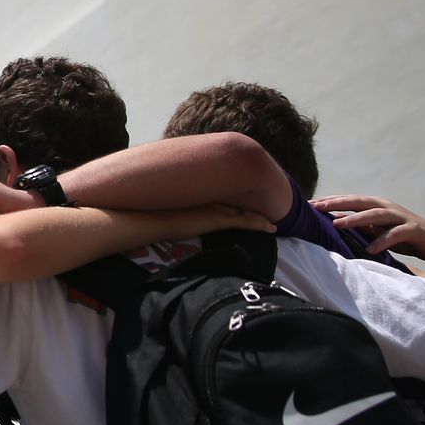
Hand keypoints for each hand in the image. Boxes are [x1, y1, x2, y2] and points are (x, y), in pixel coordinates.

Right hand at [147, 204, 276, 239]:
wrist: (152, 219)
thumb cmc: (153, 217)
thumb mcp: (165, 210)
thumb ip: (174, 210)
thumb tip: (172, 215)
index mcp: (199, 195)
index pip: (225, 198)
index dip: (237, 201)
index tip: (245, 206)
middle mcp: (211, 199)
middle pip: (238, 202)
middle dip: (252, 206)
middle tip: (265, 212)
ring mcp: (216, 208)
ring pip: (246, 211)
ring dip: (260, 216)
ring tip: (272, 222)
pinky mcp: (219, 220)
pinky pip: (246, 221)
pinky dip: (260, 224)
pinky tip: (271, 229)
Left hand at [316, 194, 424, 270]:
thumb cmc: (403, 237)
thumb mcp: (378, 231)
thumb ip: (360, 226)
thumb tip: (333, 223)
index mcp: (378, 206)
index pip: (350, 200)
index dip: (331, 200)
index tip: (310, 203)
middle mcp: (388, 207)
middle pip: (359, 201)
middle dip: (337, 203)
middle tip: (317, 207)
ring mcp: (402, 217)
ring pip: (376, 214)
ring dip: (356, 219)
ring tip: (337, 225)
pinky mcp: (414, 230)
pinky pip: (396, 234)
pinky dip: (382, 240)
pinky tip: (370, 249)